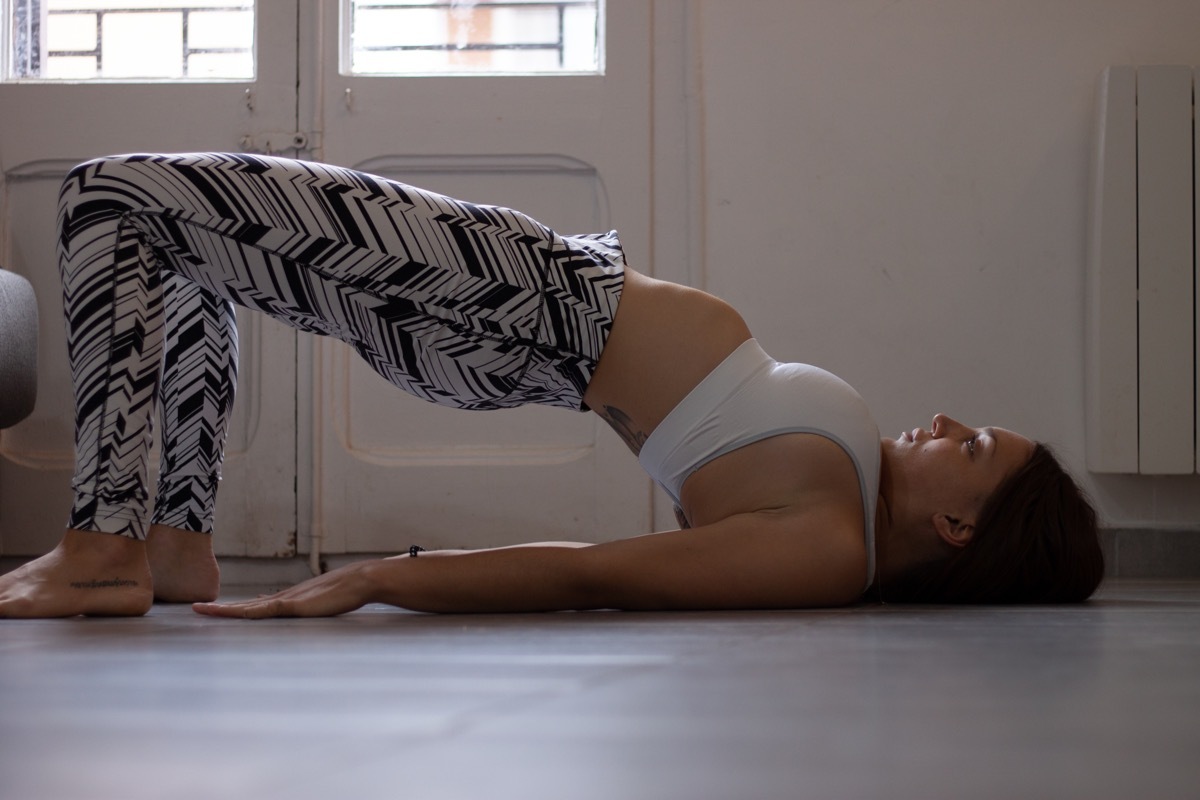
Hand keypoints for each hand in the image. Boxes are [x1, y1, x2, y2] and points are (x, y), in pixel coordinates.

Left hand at [192, 561, 376, 618]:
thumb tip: (287, 608)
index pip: (253, 607)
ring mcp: (288, 601)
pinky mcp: (295, 605)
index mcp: (287, 600)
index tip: (213, 609)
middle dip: (219, 609)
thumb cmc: (344, 593)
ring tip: (203, 610)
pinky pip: (267, 610)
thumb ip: (303, 607)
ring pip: (249, 608)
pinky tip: (236, 612)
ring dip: (226, 610)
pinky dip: (249, 612)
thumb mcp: (319, 602)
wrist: (359, 581)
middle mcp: (282, 599)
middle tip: (195, 609)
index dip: (232, 609)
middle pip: (244, 606)